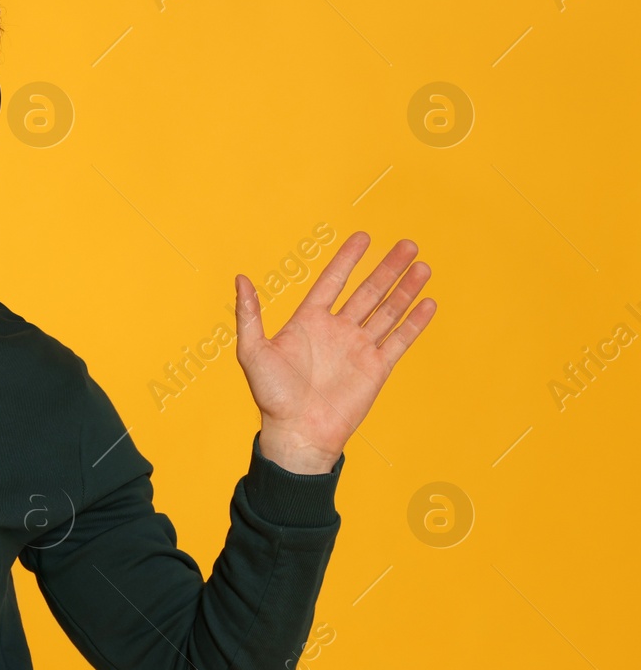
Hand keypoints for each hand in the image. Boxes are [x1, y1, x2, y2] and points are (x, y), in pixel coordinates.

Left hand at [234, 232, 435, 473]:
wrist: (297, 433)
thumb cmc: (271, 396)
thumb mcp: (253, 351)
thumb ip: (249, 314)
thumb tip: (240, 278)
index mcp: (309, 321)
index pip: (333, 281)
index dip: (348, 259)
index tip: (363, 236)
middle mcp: (337, 330)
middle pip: (368, 290)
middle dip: (388, 267)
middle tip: (408, 244)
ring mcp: (359, 348)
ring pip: (388, 310)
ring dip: (405, 288)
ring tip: (422, 265)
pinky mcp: (377, 368)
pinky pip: (400, 339)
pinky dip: (415, 322)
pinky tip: (429, 302)